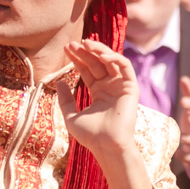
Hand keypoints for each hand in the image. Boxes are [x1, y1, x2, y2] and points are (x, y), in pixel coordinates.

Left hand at [59, 39, 140, 161]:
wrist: (107, 145)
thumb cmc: (90, 136)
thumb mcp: (71, 116)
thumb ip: (65, 99)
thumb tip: (58, 82)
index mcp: (98, 92)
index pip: (87, 70)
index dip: (77, 58)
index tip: (66, 49)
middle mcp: (110, 87)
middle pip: (97, 63)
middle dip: (85, 52)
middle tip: (72, 43)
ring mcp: (121, 86)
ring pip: (112, 61)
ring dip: (99, 50)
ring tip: (85, 43)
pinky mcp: (131, 88)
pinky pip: (125, 66)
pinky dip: (115, 57)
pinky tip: (101, 55)